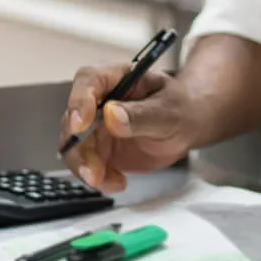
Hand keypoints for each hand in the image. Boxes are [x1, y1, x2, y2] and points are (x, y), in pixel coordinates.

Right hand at [59, 62, 203, 193]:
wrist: (188, 126)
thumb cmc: (180, 107)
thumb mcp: (169, 109)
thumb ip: (142, 114)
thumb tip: (111, 115)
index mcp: (116, 78)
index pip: (88, 81)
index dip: (79, 101)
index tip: (80, 125)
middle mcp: (99, 100)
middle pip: (72, 119)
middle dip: (78, 147)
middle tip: (92, 170)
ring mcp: (97, 126)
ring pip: (74, 146)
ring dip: (84, 167)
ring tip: (104, 181)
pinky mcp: (99, 149)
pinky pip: (86, 165)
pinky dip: (97, 178)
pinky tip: (117, 182)